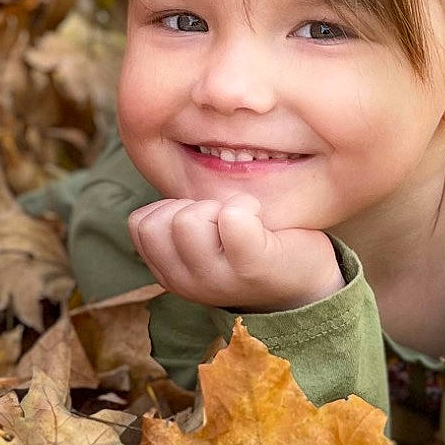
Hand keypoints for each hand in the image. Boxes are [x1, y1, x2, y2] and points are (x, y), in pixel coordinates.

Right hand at [128, 194, 342, 311]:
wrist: (303, 285)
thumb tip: (164, 158)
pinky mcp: (254, 266)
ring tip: (242, 219)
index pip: (140, 224)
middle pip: (160, 222)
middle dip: (192, 205)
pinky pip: (232, 218)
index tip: (202, 218)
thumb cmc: (247, 250)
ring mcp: (219, 278)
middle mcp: (187, 282)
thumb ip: (173, 220)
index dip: (170, 208)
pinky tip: (259, 217)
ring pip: (189, 219)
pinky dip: (245, 205)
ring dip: (219, 205)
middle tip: (224, 218)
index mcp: (169, 273)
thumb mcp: (197, 243)